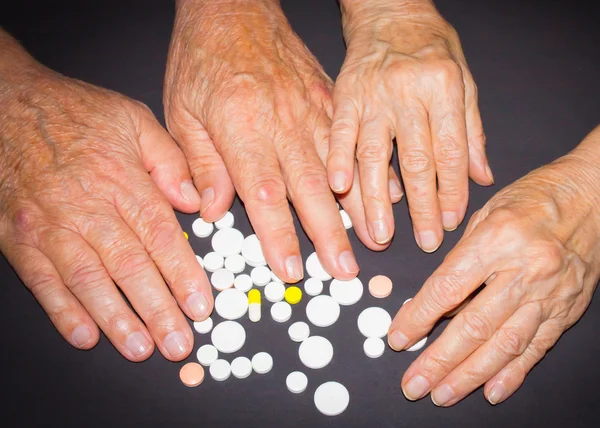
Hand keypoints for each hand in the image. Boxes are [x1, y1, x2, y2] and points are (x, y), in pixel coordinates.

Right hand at [0, 35, 212, 361]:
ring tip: (141, 348)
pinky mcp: (20, 239)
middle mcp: (88, 209)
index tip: (201, 306)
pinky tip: (85, 335)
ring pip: (89, 281)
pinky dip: (63, 311)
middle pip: (130, 267)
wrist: (7, 107)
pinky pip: (43, 281)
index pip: (160, 237)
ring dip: (117, 319)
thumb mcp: (134, 121)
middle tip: (178, 343)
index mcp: (122, 182)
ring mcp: (51, 227)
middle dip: (158, 310)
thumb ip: (170, 161)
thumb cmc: (75, 114)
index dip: (182, 275)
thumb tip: (197, 202)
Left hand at [166, 0, 394, 279]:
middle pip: (309, 187)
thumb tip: (210, 211)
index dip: (279, 235)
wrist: (233, 8)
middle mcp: (281, 121)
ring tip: (375, 238)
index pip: (263, 192)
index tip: (292, 269)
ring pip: (338, 165)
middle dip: (329, 234)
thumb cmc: (201, 59)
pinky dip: (370, 167)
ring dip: (358, 207)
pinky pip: (351, 138)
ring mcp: (310, 109)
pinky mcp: (327, 98)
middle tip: (346, 271)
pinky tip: (388, 189)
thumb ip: (200, 164)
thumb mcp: (180, 111)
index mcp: (240, 126)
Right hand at [329, 0, 493, 250]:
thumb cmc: (430, 46)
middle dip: (421, 207)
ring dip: (377, 199)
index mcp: (443, 88)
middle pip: (416, 161)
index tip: (450, 222)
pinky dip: (337, 160)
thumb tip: (481, 178)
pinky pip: (340, 132)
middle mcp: (408, 93)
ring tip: (380, 233)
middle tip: (424, 240)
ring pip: (376, 155)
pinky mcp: (345, 95)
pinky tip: (337, 187)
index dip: (452, 191)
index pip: (451, 152)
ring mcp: (373, 95)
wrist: (389, 11)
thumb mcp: (464, 81)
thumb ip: (471, 131)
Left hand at [387, 128, 599, 405]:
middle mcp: (525, 269)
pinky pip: (536, 346)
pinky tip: (491, 390)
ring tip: (444, 394)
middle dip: (440, 360)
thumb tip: (432, 299)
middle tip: (416, 382)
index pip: (447, 288)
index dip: (418, 317)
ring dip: (470, 375)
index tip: (399, 337)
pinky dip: (512, 373)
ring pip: (504, 345)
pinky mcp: (567, 308)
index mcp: (498, 239)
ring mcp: (549, 293)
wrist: (593, 195)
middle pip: (474, 325)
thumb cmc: (535, 197)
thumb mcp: (486, 212)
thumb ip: (460, 257)